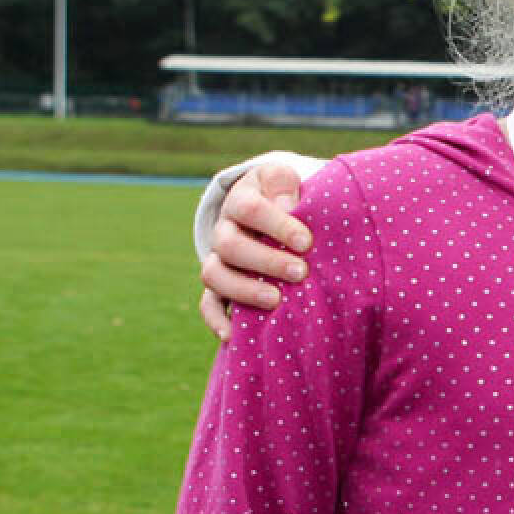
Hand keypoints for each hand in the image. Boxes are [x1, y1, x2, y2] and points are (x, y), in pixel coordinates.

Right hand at [198, 163, 312, 340]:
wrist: (268, 205)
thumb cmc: (285, 194)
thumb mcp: (284, 179)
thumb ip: (284, 184)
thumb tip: (287, 204)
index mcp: (241, 200)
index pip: (251, 209)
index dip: (277, 225)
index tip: (306, 242)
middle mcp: (224, 229)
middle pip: (229, 245)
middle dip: (265, 260)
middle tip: (300, 272)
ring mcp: (219, 258)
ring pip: (213, 274)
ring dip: (243, 289)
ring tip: (276, 300)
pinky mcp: (219, 284)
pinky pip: (208, 303)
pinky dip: (216, 319)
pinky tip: (233, 334)